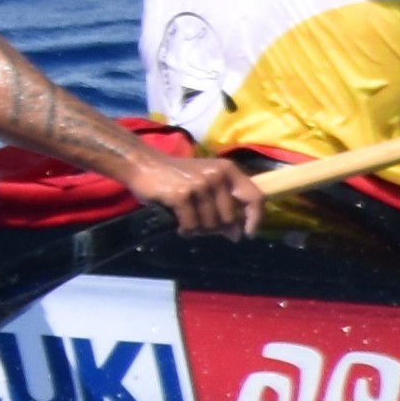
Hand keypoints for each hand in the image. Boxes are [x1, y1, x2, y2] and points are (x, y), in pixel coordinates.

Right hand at [120, 142, 260, 239]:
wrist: (144, 165)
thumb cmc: (177, 176)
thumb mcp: (206, 184)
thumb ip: (224, 205)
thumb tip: (236, 235)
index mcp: (228, 170)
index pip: (255, 197)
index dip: (255, 219)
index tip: (248, 233)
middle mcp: (217, 175)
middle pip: (229, 218)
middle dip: (216, 228)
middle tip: (201, 226)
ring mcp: (199, 184)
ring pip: (210, 224)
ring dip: (198, 230)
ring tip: (188, 222)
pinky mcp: (181, 195)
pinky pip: (192, 225)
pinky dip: (186, 230)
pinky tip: (179, 226)